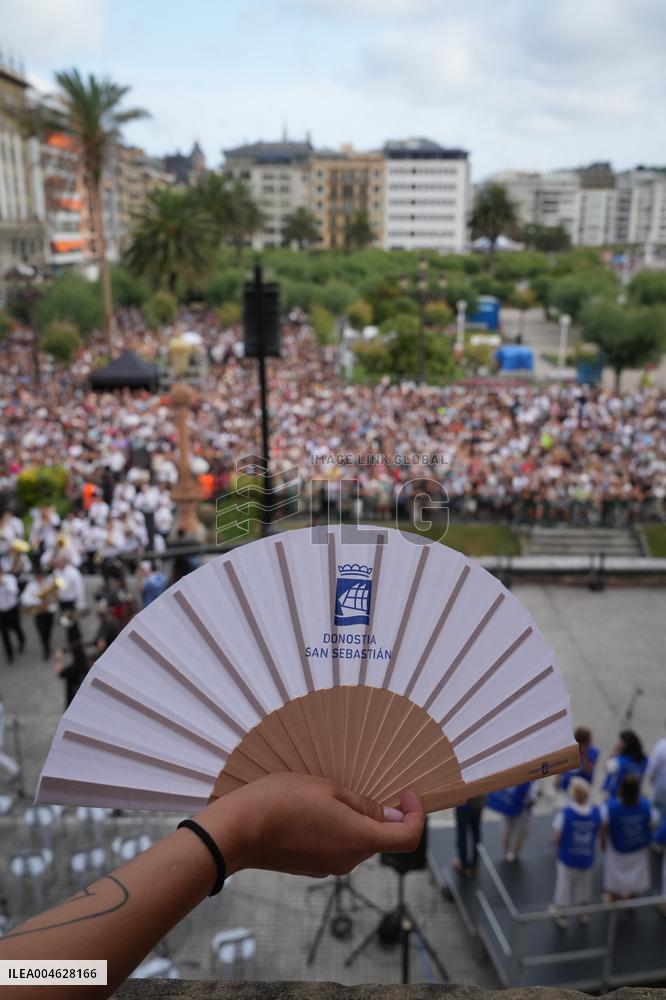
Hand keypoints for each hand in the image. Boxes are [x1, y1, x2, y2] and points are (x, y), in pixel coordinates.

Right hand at [194, 773, 424, 877]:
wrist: (237, 830)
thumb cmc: (282, 801)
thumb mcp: (327, 789)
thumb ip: (363, 805)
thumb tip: (391, 816)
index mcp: (359, 839)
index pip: (407, 839)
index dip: (416, 816)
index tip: (407, 793)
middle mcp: (348, 860)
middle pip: (381, 839)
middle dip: (384, 814)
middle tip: (369, 784)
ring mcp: (328, 866)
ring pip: (358, 842)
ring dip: (358, 820)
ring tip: (334, 792)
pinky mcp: (311, 866)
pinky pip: (337, 847)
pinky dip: (339, 829)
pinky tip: (316, 809)